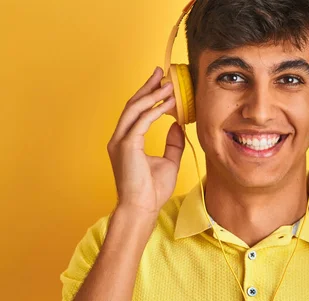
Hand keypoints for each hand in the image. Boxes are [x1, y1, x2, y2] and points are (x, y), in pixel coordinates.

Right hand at [107, 66, 184, 215]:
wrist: (142, 208)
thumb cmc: (152, 190)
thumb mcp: (169, 162)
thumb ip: (173, 143)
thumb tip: (177, 126)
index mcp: (126, 141)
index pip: (136, 112)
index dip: (147, 95)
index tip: (160, 82)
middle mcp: (119, 138)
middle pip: (133, 104)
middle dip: (147, 87)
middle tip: (161, 72)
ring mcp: (120, 141)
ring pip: (135, 109)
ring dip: (152, 95)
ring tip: (168, 84)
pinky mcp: (126, 146)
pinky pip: (141, 121)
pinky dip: (155, 110)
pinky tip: (168, 104)